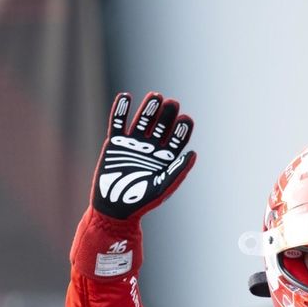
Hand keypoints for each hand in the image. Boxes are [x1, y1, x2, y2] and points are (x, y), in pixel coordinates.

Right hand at [91, 92, 196, 219]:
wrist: (114, 209)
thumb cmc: (141, 202)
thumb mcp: (163, 187)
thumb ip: (178, 170)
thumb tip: (194, 153)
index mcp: (166, 159)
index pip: (177, 138)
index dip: (182, 129)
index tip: (186, 119)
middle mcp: (151, 149)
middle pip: (162, 125)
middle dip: (167, 114)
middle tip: (172, 103)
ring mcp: (133, 144)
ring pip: (142, 121)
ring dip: (149, 108)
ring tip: (155, 97)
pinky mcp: (115, 143)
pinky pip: (118, 122)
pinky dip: (121, 110)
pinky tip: (126, 97)